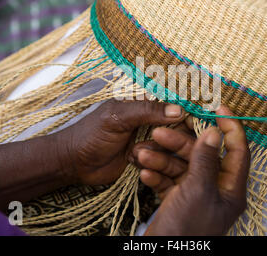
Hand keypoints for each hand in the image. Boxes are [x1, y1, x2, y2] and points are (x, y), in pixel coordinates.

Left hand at [55, 99, 184, 185]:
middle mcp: (149, 119)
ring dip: (155, 151)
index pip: (171, 101)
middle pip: (176, 125)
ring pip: (170, 145)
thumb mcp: (118, 118)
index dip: (183, 110)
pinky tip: (132, 161)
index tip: (191, 120)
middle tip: (153, 140)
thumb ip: (147, 111)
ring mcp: (148, 139)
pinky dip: (151, 162)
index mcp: (142, 102)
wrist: (74, 164)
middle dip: (170, 135)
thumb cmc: (91, 134)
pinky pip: (161, 160)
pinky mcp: (146, 158)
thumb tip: (179, 110)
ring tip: (133, 153)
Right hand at [135, 106, 249, 235]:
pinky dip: (157, 176)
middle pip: (201, 155)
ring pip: (181, 166)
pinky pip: (170, 180)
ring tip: (142, 155)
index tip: (219, 107)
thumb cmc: (187, 230)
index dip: (231, 127)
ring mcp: (196, 194)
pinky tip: (144, 173)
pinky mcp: (178, 200)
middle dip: (179, 143)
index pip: (238, 150)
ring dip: (161, 159)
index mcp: (231, 188)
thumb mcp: (197, 191)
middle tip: (158, 132)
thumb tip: (214, 132)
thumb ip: (205, 159)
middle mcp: (216, 189)